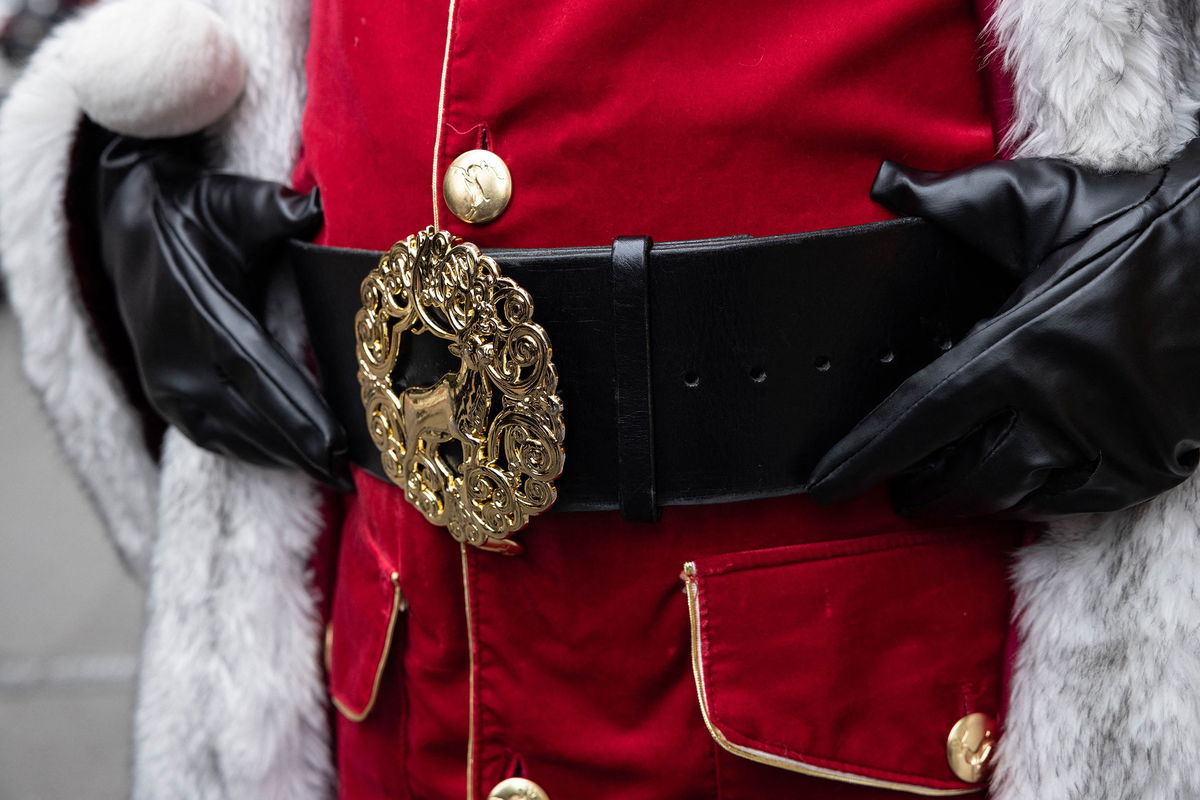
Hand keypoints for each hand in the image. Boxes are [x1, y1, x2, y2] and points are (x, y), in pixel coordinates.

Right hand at [93, 126, 350, 489]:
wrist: (126, 221)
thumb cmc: (197, 211)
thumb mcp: (236, 200)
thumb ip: (276, 209)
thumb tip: (316, 206)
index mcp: (198, 308)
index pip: (253, 368)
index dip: (295, 409)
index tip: (334, 439)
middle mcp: (176, 354)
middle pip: (246, 413)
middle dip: (299, 446)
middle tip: (347, 472)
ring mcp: (164, 380)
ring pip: (229, 433)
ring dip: (279, 457)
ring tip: (329, 473)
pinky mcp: (162, 395)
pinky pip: (210, 437)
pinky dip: (251, 452)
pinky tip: (288, 462)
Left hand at [807, 138, 1199, 518]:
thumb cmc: (1142, 222)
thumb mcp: (1040, 200)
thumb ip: (954, 201)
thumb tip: (886, 186)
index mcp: (1021, 349)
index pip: (919, 418)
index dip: (865, 456)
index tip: (825, 483)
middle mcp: (1063, 410)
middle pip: (964, 480)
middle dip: (921, 488)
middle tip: (897, 482)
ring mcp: (1111, 445)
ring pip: (1017, 498)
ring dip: (975, 494)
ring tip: (950, 478)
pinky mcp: (1150, 464)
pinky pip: (1074, 502)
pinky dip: (1037, 496)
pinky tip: (1020, 477)